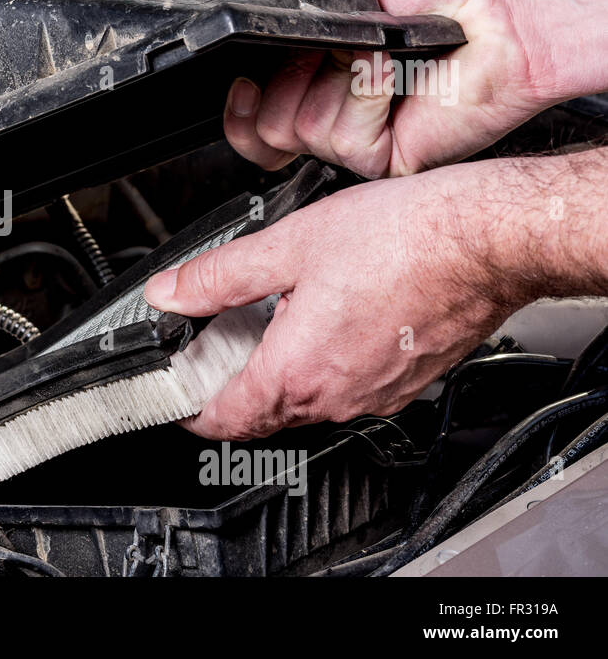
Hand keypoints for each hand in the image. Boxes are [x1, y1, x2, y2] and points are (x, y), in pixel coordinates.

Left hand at [142, 164, 521, 439]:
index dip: (189, 410)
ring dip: (279, 375)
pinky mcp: (405, 383)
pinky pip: (348, 389)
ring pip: (308, 403)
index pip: (224, 419)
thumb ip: (218, 276)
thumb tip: (170, 292)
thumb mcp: (288, 246)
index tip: (174, 395)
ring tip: (269, 324)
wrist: (487, 239)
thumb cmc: (406, 240)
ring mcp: (374, 394)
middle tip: (213, 348)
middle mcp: (337, 397)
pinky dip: (322, 367)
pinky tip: (324, 321)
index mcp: (298, 371)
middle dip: (230, 388)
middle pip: (263, 414)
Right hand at [201, 0, 557, 178]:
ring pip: (298, 132)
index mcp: (307, 73)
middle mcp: (326, 110)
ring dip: (335, 82)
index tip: (245, 73)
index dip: (237, 100)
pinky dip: (365, 96)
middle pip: (263, 126)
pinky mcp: (378, 158)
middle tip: (333, 47)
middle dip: (293, 77)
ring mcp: (350, 139)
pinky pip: (341, 139)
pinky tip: (391, 78)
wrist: (500, 21)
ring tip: (372, 56)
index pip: (245, 113)